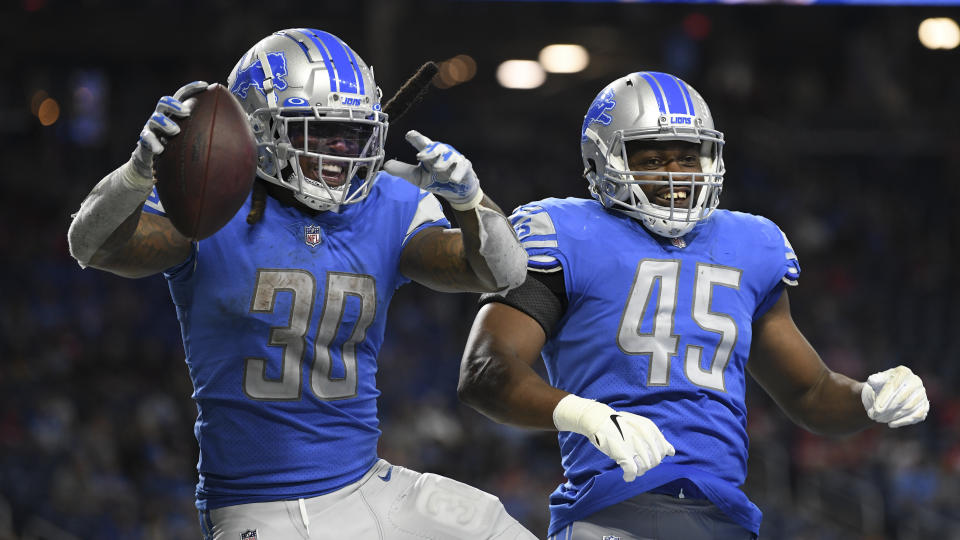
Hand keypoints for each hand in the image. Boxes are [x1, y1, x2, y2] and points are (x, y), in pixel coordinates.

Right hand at [128, 81, 209, 183]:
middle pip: (164, 102)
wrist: (155, 167)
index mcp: (176, 114)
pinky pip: (146, 140)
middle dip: (175, 104)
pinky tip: (160, 150)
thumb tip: (240, 130)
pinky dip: (153, 143)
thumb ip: (209, 132)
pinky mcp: (144, 142)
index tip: (206, 85)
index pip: (183, 96)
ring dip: (164, 122)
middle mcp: (162, 117)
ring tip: (174, 130)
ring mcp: (152, 129)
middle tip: (186, 112)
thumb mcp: (194, 140)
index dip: (192, 89)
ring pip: (155, 119)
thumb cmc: (179, 150)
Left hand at [383, 130, 482, 209]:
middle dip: (429, 150)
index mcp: (429, 152)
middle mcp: (442, 152)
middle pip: (436, 146)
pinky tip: (453, 179)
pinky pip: (462, 166)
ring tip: (437, 168)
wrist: (455, 191)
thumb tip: (386, 165)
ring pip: (449, 155)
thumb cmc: (436, 179)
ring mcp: (454, 158)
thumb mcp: (416, 177)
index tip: (409, 135)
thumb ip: (403, 170)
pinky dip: (458, 172)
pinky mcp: (465, 167)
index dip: (416, 138)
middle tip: (420, 156)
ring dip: (442, 162)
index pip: (421, 143)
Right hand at [553, 394, 674, 481]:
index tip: (645, 456)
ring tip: (630, 467)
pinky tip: (627, 476)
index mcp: (650, 428)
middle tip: (636, 462)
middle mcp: (644, 436)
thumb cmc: (618, 423)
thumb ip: (657, 438)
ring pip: (645, 468)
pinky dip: (630, 476)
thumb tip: (672, 452)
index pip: (663, 451)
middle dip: (647, 465)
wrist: (598, 419)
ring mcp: (634, 445)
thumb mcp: (640, 425)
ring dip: (638, 471)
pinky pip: (632, 472)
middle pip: (655, 461)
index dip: (655, 457)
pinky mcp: (624, 454)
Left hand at [861, 365, 928, 427]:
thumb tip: (872, 380)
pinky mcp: (924, 406)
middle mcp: (915, 382)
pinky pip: (917, 415)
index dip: (884, 399)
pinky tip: (891, 424)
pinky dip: (904, 421)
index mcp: (903, 372)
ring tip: (880, 419)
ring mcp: (922, 394)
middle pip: (901, 398)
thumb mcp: (874, 382)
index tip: (876, 409)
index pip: (894, 386)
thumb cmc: (879, 388)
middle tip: (875, 416)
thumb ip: (874, 380)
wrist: (887, 396)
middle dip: (887, 409)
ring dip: (893, 415)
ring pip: (909, 408)